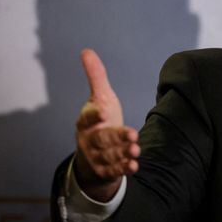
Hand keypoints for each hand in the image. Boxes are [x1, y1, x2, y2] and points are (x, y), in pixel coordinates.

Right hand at [73, 48, 139, 201]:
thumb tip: (86, 50)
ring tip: (136, 150)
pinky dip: (122, 169)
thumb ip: (96, 76)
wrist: (95, 150)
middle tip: (133, 136)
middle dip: (116, 138)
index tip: (104, 112)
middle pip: (101, 139)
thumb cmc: (99, 119)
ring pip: (108, 156)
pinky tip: (134, 166)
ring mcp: (96, 156)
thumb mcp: (100, 96)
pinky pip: (112, 171)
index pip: (87, 118)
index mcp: (86, 120)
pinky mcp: (105, 170)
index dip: (94, 115)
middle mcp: (89, 139)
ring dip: (121, 154)